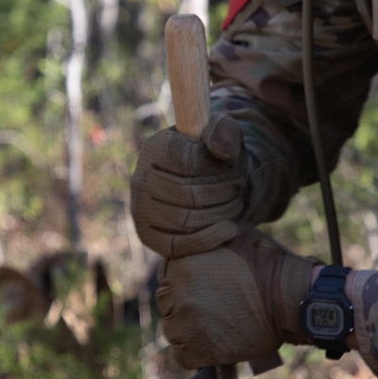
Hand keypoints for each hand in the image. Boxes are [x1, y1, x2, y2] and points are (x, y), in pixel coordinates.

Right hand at [130, 115, 248, 258]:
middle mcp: (140, 178)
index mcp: (155, 147)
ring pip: (186, 220)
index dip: (216, 167)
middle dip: (222, 192)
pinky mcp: (148, 235)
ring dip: (220, 214)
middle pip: (188, 193)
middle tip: (237, 190)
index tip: (231, 165)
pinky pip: (179, 245)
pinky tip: (230, 228)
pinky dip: (211, 238)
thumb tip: (219, 150)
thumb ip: (224, 132)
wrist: (207, 186)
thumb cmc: (217, 158)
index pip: (187, 161)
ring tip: (234, 205)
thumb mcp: (226, 136)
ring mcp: (141, 209)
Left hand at [155, 227, 320, 367]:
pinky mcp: (200, 352)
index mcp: (180, 266)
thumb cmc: (266, 265)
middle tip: (210, 305)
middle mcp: (179, 297)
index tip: (201, 286)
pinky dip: (191, 352)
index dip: (182, 282)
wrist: (288, 300)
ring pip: (172, 331)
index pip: (164, 278)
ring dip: (186, 329)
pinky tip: (209, 342)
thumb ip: (207, 234)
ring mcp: (188, 326)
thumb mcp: (234, 232)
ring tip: (212, 323)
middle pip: (166, 305)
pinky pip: (181, 356)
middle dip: (183, 304)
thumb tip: (197, 230)